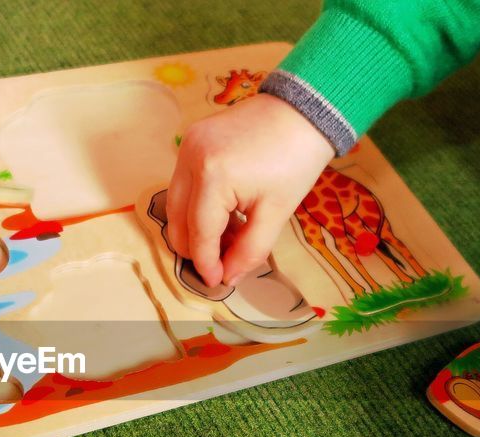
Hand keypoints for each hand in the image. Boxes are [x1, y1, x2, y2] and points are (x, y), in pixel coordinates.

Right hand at [167, 93, 332, 286]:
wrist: (303, 110)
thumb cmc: (296, 159)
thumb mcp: (277, 212)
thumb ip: (249, 250)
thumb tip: (227, 277)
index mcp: (213, 176)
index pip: (199, 233)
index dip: (206, 263)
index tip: (217, 282)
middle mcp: (190, 158)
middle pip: (177, 219)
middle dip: (196, 248)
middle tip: (222, 263)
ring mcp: (187, 146)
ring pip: (175, 203)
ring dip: (195, 227)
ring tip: (228, 237)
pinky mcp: (191, 140)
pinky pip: (184, 183)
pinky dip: (198, 204)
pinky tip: (225, 214)